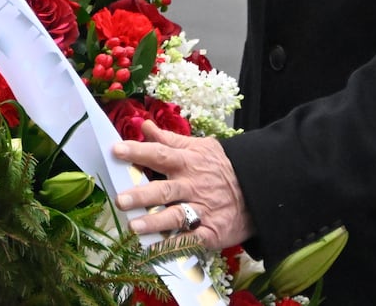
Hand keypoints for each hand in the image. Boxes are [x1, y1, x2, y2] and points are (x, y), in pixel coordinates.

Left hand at [111, 122, 253, 249]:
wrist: (259, 191)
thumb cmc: (222, 168)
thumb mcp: (200, 147)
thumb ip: (169, 139)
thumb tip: (145, 126)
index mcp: (187, 163)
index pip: (159, 154)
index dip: (138, 151)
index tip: (116, 150)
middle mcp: (192, 186)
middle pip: (164, 190)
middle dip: (141, 195)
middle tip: (120, 200)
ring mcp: (202, 210)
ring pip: (175, 216)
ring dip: (154, 222)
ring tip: (133, 226)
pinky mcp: (211, 231)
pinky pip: (190, 240)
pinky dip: (174, 245)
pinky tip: (156, 249)